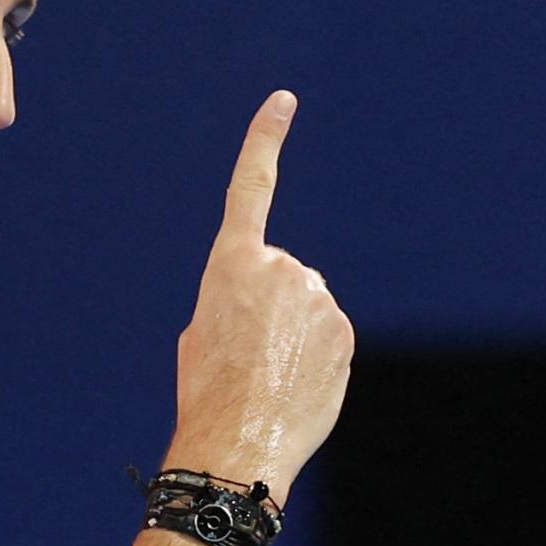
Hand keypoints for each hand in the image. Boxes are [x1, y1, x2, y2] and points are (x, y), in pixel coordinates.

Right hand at [167, 92, 353, 509]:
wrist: (237, 442)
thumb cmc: (207, 392)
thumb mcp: (201, 334)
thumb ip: (234, 300)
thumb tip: (266, 309)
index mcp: (231, 264)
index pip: (250, 188)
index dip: (264, 141)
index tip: (283, 102)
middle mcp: (279, 269)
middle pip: (282, 277)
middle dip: (272, 308)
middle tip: (250, 355)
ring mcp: (317, 298)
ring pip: (309, 310)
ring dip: (294, 336)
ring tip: (270, 375)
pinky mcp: (344, 329)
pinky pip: (329, 336)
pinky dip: (316, 357)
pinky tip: (295, 385)